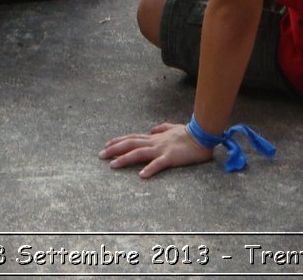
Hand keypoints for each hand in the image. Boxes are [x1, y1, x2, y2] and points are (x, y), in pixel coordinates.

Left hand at [100, 122, 214, 177]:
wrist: (202, 135)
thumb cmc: (189, 133)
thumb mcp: (172, 127)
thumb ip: (161, 128)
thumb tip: (151, 130)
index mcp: (155, 137)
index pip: (132, 138)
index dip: (118, 141)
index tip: (106, 145)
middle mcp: (155, 142)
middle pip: (130, 144)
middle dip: (114, 149)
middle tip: (100, 155)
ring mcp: (162, 149)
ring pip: (139, 153)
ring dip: (125, 159)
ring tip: (112, 165)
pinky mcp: (171, 157)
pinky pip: (158, 164)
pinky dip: (149, 169)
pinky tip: (141, 176)